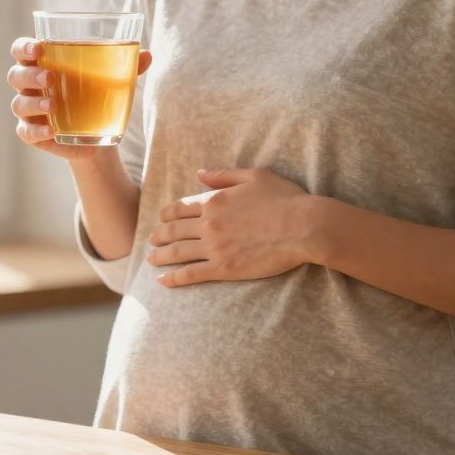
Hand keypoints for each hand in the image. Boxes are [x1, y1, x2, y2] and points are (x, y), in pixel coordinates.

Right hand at [7, 37, 151, 161]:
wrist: (97, 132)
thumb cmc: (97, 94)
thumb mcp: (111, 79)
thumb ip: (125, 66)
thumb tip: (148, 54)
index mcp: (42, 63)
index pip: (21, 50)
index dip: (24, 47)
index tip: (38, 48)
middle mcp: (29, 86)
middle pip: (16, 75)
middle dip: (29, 75)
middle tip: (50, 78)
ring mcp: (28, 111)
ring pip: (19, 104)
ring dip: (33, 103)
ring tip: (52, 105)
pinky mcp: (33, 133)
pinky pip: (26, 132)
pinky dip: (37, 131)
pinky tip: (52, 130)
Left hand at [146, 168, 314, 286]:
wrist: (303, 226)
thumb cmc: (285, 199)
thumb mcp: (254, 176)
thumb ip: (224, 174)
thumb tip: (199, 173)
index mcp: (214, 200)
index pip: (181, 208)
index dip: (167, 214)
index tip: (161, 219)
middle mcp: (209, 223)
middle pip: (174, 230)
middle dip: (159, 235)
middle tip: (151, 240)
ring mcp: (214, 247)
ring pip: (178, 252)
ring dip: (160, 256)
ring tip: (151, 259)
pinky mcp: (224, 268)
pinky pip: (191, 274)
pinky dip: (173, 278)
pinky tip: (162, 281)